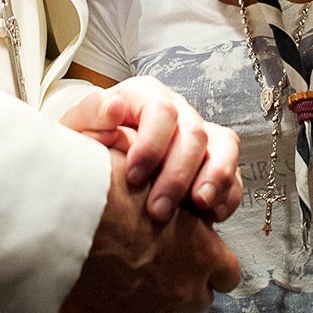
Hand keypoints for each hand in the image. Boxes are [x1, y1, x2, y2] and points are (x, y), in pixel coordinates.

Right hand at [43, 149, 240, 312]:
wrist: (65, 213)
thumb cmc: (106, 186)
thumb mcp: (153, 176)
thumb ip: (170, 193)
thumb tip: (169, 191)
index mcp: (200, 252)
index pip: (227, 274)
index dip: (211, 266)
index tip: (196, 257)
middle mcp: (180, 291)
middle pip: (197, 302)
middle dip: (181, 287)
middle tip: (155, 266)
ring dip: (152, 311)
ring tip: (127, 289)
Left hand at [59, 76, 242, 221]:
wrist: (96, 165)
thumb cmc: (87, 144)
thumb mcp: (78, 128)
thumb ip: (92, 114)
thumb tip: (114, 107)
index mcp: (145, 96)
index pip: (161, 110)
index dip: (152, 144)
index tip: (133, 177)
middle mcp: (178, 111)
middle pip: (193, 133)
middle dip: (178, 174)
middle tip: (158, 211)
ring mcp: (200, 135)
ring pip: (223, 146)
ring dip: (215, 178)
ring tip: (199, 206)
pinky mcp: (213, 161)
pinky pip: (234, 173)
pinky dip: (228, 194)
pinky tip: (213, 215)